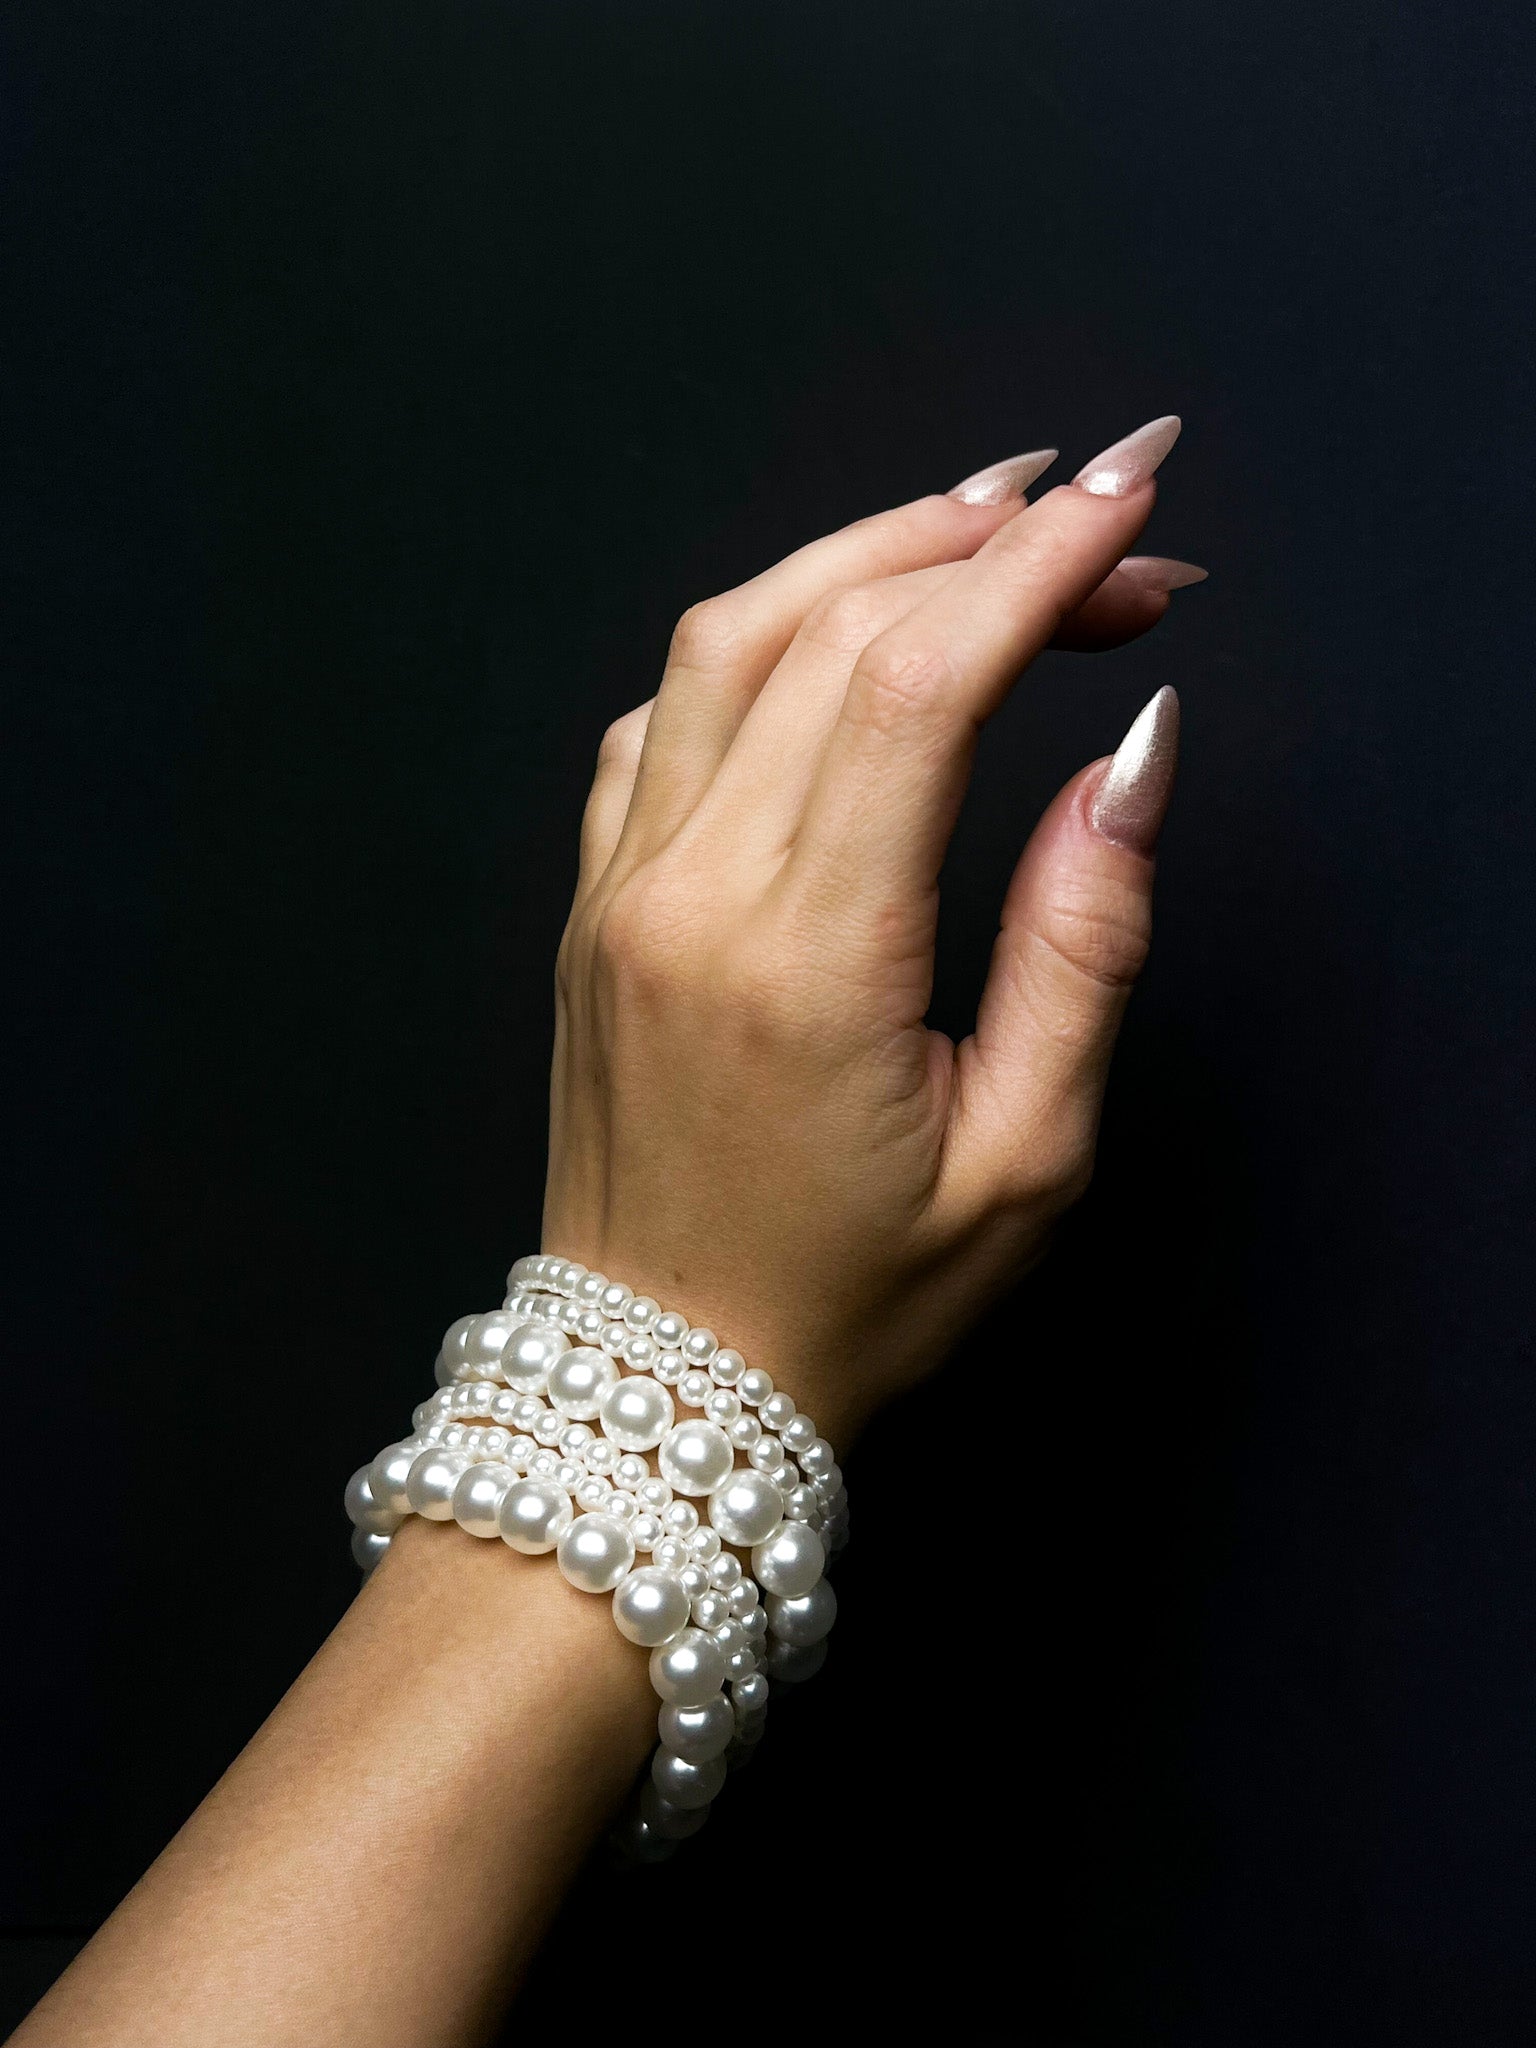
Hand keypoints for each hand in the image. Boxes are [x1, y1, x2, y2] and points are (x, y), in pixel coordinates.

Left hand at [545, 419, 1198, 1443]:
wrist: (661, 1379)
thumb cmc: (850, 1297)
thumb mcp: (1024, 1157)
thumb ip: (1083, 942)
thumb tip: (1133, 757)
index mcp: (807, 962)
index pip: (923, 684)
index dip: (1039, 565)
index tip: (1131, 496)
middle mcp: (694, 897)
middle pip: (833, 629)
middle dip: (986, 545)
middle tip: (1105, 531)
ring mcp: (623, 891)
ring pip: (728, 640)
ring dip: (864, 554)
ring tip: (983, 522)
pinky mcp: (595, 905)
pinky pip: (660, 717)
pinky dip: (756, 641)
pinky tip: (835, 640)